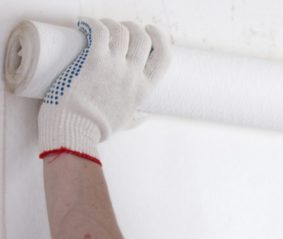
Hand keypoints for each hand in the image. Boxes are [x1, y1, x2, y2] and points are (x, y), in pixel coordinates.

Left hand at [38, 17, 171, 165]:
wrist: (75, 129)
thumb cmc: (98, 128)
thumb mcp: (126, 123)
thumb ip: (137, 119)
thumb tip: (145, 117)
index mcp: (144, 89)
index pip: (165, 57)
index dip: (161, 38)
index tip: (151, 32)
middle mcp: (132, 75)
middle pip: (142, 38)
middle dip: (134, 27)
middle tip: (122, 28)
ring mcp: (114, 66)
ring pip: (121, 31)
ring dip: (112, 23)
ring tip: (102, 26)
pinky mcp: (93, 60)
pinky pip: (99, 31)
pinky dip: (93, 23)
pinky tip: (84, 25)